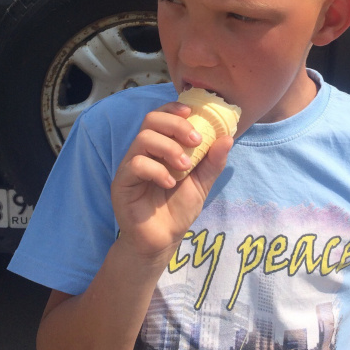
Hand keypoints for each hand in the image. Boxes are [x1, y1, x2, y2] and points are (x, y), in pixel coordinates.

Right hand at [110, 101, 232, 265]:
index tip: (192, 113)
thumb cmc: (178, 209)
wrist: (163, 240)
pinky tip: (170, 183)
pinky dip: (157, 170)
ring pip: (143, 139)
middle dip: (176, 125)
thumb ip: (213, 161)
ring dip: (169, 148)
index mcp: (160, 147)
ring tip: (184, 167)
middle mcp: (142, 152)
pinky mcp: (121, 183)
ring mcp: (130, 166)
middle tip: (196, 141)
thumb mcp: (202, 182)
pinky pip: (136, 164)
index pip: (161, 116)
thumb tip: (227, 137)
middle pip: (151, 120)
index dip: (174, 109)